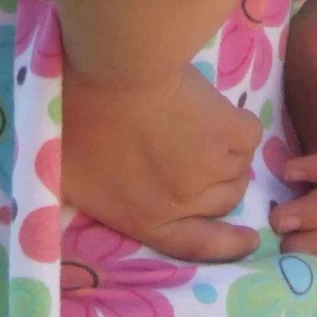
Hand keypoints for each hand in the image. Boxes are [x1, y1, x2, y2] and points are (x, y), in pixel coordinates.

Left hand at [62, 60, 262, 263]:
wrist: (112, 69)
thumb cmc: (77, 118)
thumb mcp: (66, 176)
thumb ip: (89, 199)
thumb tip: (92, 204)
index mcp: (145, 218)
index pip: (197, 246)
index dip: (227, 246)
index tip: (250, 240)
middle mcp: (185, 202)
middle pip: (223, 203)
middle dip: (215, 185)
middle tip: (195, 156)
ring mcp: (212, 168)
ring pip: (238, 170)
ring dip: (225, 155)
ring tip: (200, 128)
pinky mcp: (230, 133)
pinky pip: (247, 138)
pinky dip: (235, 127)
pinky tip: (215, 111)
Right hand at [271, 0, 316, 260]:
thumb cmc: (311, 70)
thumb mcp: (293, 129)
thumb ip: (287, 164)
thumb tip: (253, 203)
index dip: (311, 245)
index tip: (273, 250)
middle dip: (312, 241)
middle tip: (276, 243)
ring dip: (315, 211)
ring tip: (281, 217)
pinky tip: (292, 167)